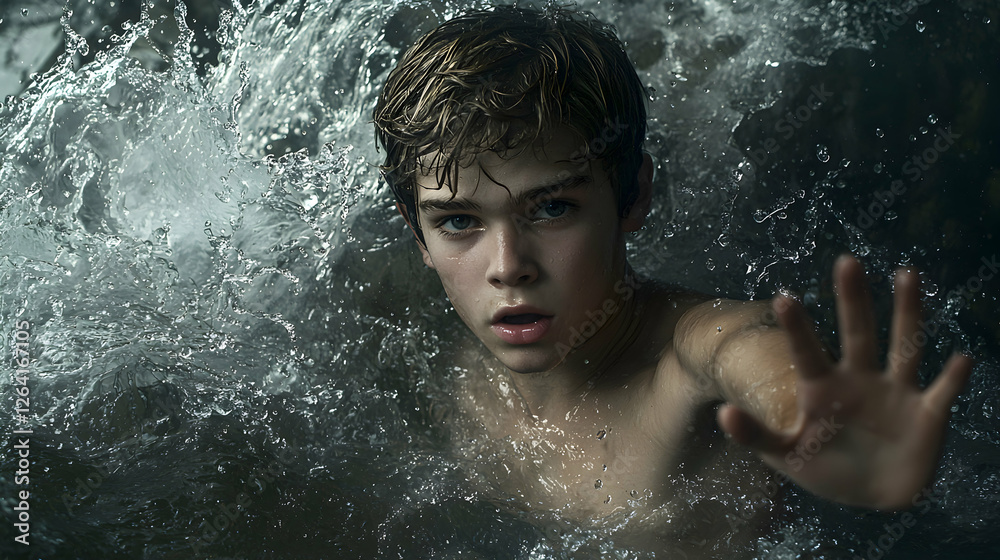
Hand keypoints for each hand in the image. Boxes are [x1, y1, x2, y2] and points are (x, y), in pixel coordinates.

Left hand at [718, 255, 972, 509]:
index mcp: (822, 388)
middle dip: (852, 298)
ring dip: (907, 312)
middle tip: (846, 261)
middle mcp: (860, 379)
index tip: (784, 298)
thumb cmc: (826, 467)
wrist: (872, 495)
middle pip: (857, 332)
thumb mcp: (786, 454)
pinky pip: (942, 391)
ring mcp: (895, 392)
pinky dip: (953, 378)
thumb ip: (755, 435)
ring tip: (906, 274)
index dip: (797, 328)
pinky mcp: (927, 414)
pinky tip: (961, 359)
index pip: (806, 352)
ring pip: (903, 345)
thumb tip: (722, 412)